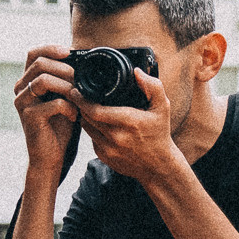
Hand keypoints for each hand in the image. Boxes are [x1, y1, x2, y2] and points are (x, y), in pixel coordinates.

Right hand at [13, 45, 80, 175]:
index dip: (51, 48)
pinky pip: (53, 103)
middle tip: (80, 79)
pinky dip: (69, 108)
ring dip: (66, 86)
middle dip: (64, 68)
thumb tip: (83, 59)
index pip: (33, 54)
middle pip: (39, 63)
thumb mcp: (65, 97)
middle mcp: (20, 89)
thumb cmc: (59, 125)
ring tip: (78, 97)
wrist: (50, 156)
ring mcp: (22, 102)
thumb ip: (67, 79)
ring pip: (44, 80)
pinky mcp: (29, 117)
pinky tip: (75, 116)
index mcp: (27, 81)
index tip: (70, 52)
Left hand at [78, 67, 186, 185]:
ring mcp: (109, 149)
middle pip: (87, 117)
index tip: (76, 91)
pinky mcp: (104, 157)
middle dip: (80, 105)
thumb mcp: (162, 108)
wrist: (158, 166)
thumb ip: (153, 87)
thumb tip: (137, 72)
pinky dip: (92, 129)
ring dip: (84, 117)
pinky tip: (97, 123)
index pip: (95, 110)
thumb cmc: (159, 133)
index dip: (82, 100)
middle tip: (77, 95)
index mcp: (129, 122)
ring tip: (86, 107)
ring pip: (87, 128)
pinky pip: (91, 139)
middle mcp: (117, 137)